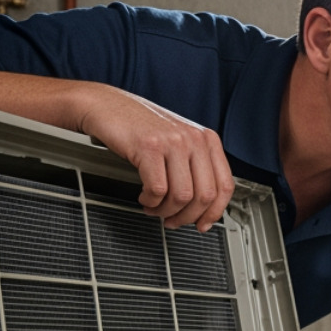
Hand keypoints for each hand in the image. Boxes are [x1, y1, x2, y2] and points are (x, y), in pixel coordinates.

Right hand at [78, 86, 234, 230]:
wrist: (106, 105)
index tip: (203, 224)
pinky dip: (150, 201)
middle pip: (205, 195)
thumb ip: (194, 167)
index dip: (215, 212)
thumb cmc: (140, 127)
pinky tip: (144, 198)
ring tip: (154, 209)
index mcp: (207, 139)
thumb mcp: (178, 142)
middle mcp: (194, 139)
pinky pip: (158, 189)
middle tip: (172, 221)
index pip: (224, 185)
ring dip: (166, 211)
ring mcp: (173, 141)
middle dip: (187, 217)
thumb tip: (203, 207)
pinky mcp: (149, 147)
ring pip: (182, 196)